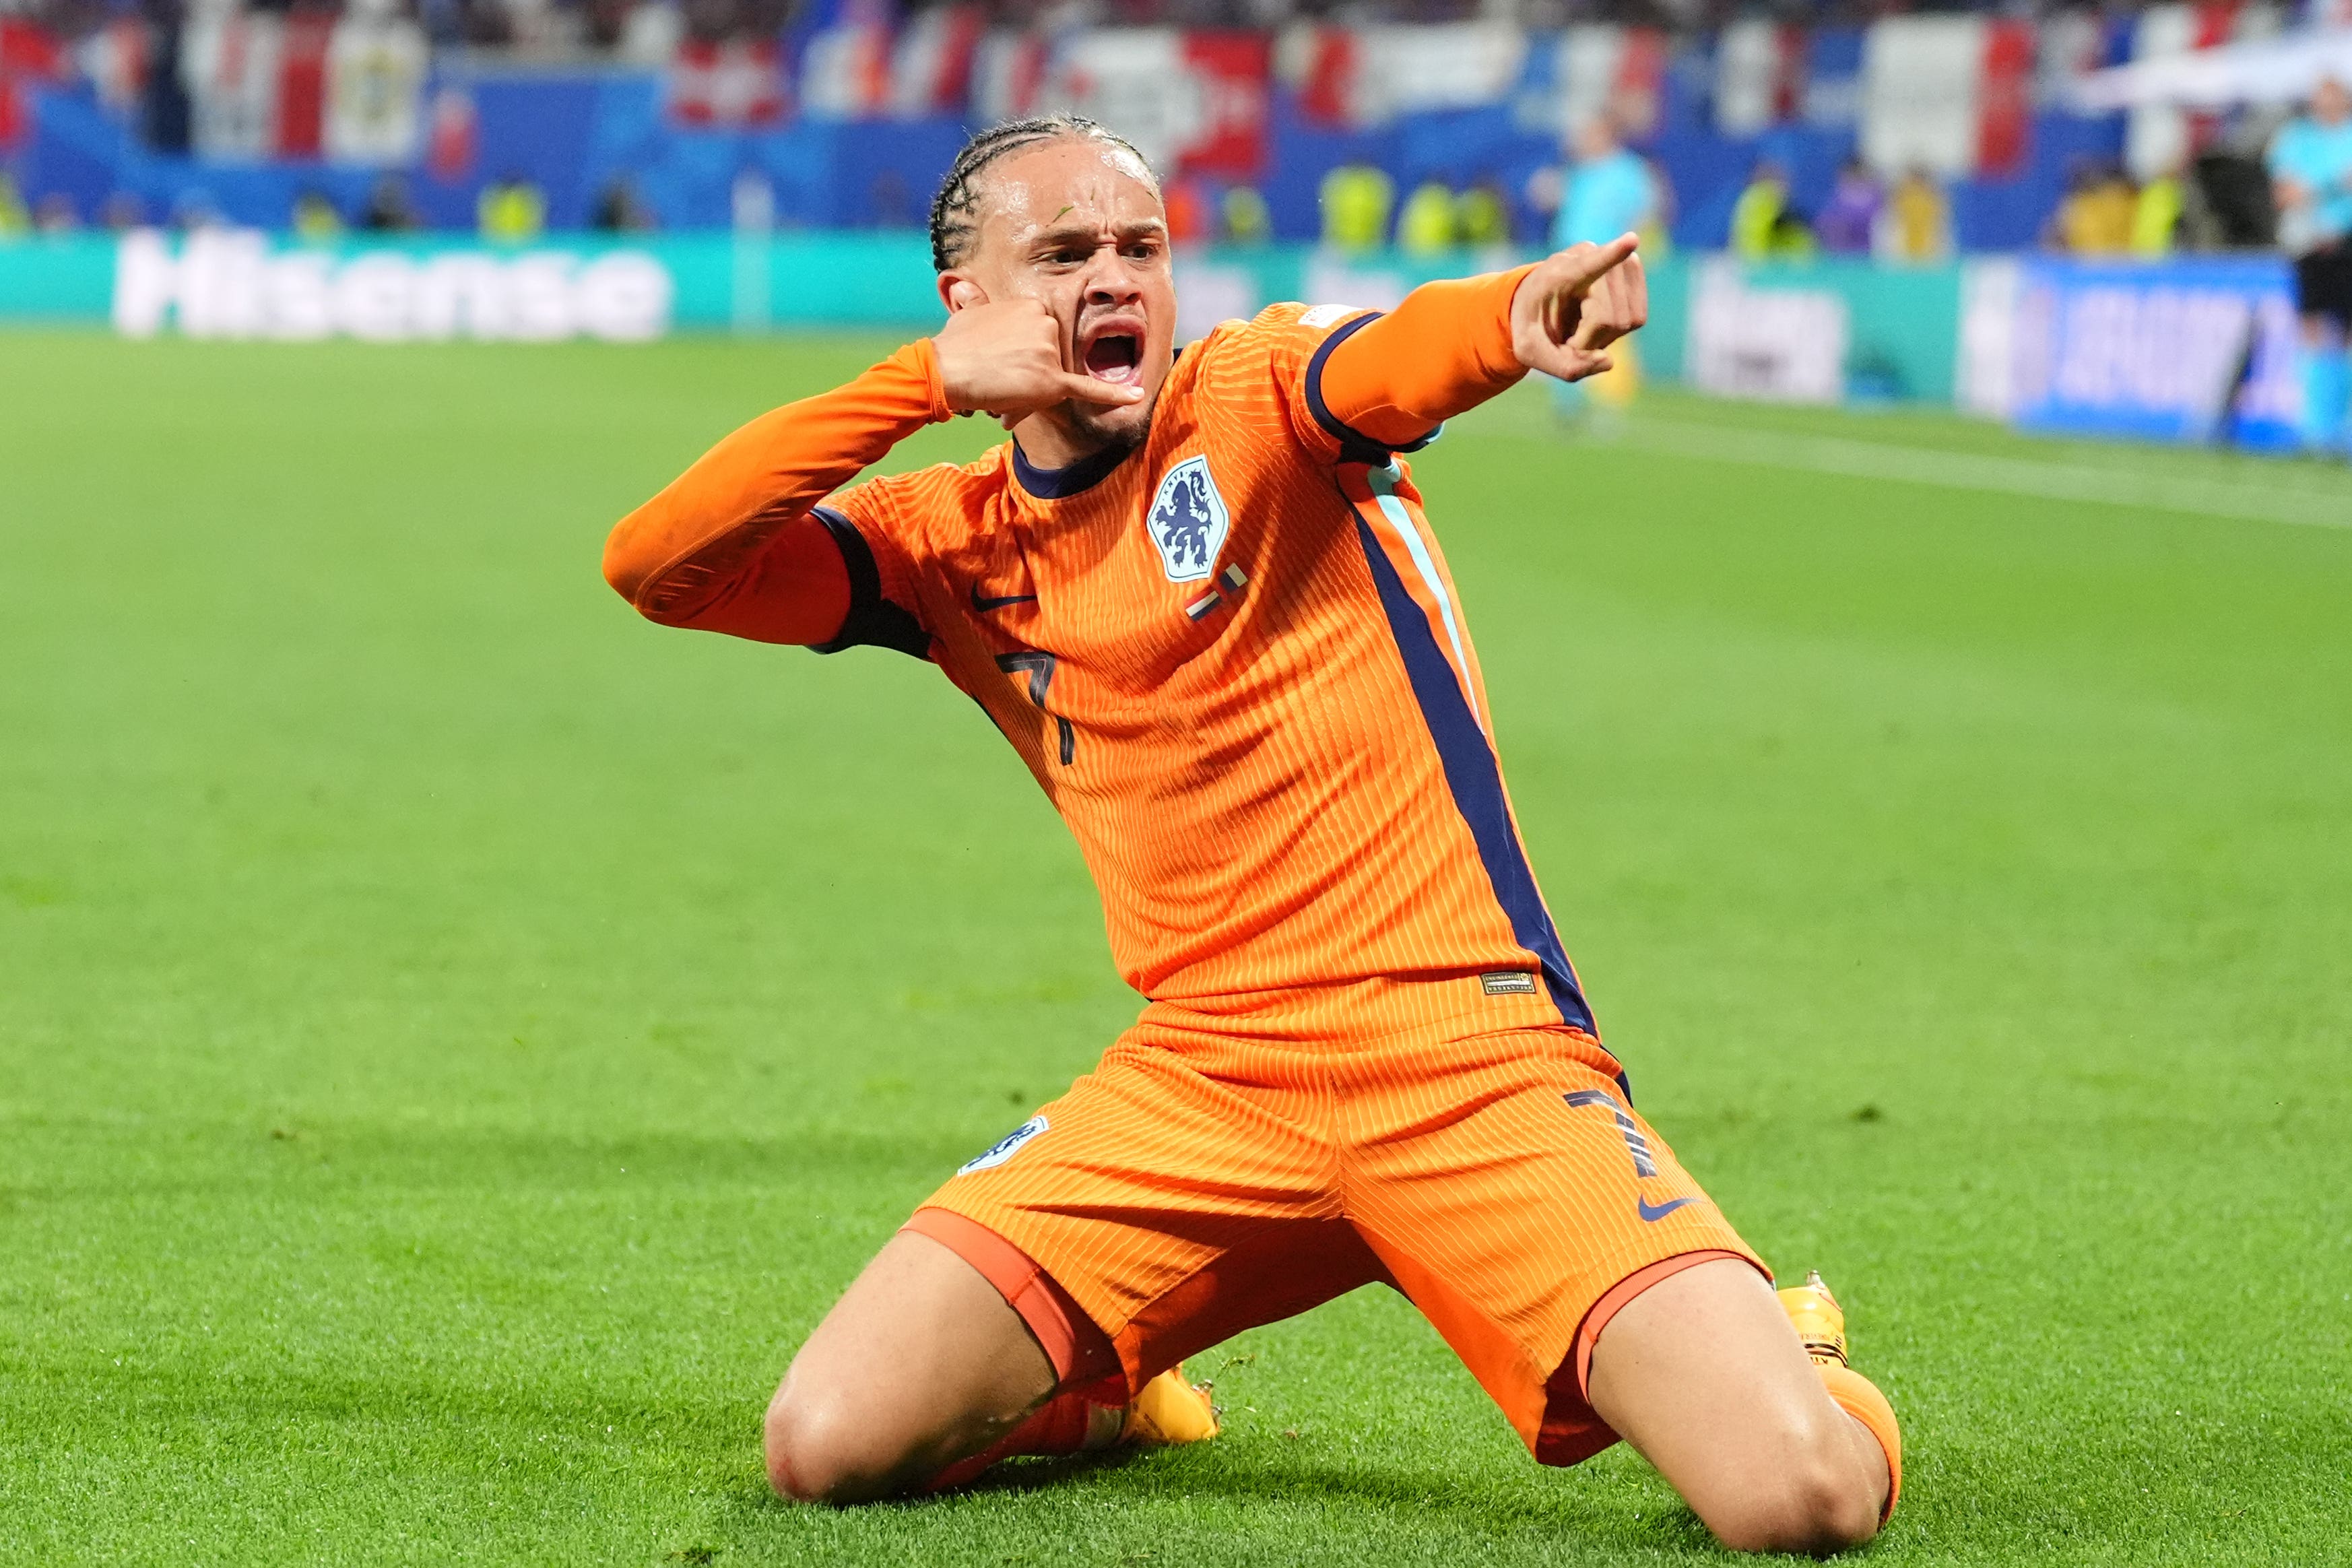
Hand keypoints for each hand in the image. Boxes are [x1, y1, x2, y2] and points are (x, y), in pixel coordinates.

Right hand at [931, 293, 1143, 427]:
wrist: (945, 370)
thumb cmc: (953, 345)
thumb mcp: (966, 312)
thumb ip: (974, 301)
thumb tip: (961, 288)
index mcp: (1033, 306)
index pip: (1041, 338)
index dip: (1022, 355)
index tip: (1002, 361)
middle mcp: (1047, 323)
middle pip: (1049, 359)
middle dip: (1026, 376)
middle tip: (997, 380)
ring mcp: (1051, 352)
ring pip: (1050, 381)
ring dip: (1027, 393)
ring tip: (1000, 391)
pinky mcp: (1052, 381)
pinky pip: (1087, 389)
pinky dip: (1114, 394)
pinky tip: (1137, 395)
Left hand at [1509, 234, 1647, 383]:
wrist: (1536, 301)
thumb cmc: (1531, 326)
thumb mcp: (1531, 353)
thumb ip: (1564, 367)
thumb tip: (1608, 362)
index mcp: (1556, 274)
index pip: (1588, 265)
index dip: (1611, 255)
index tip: (1631, 240)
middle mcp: (1587, 257)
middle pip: (1609, 319)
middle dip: (1590, 340)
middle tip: (1568, 338)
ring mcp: (1611, 259)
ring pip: (1628, 319)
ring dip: (1605, 336)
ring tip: (1581, 327)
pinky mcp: (1631, 269)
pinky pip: (1638, 317)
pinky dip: (1619, 329)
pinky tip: (1597, 321)